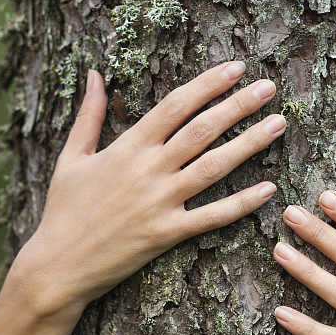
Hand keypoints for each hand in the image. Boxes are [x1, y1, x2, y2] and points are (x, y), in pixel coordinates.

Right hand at [14, 62, 285, 317]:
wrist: (58, 265)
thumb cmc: (63, 210)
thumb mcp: (70, 157)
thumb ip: (88, 115)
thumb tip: (94, 75)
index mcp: (127, 147)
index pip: (175, 105)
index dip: (208, 84)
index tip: (235, 69)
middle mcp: (147, 170)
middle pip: (202, 130)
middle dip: (238, 105)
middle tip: (268, 89)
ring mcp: (159, 202)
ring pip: (214, 166)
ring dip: (249, 143)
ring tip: (278, 124)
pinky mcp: (167, 234)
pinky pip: (212, 216)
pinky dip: (241, 204)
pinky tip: (268, 190)